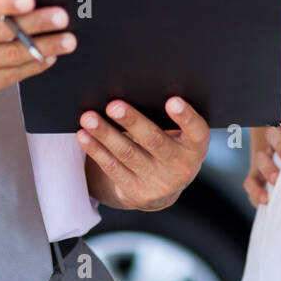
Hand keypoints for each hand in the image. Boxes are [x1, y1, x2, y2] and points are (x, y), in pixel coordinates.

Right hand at [0, 0, 74, 113]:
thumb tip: (26, 3)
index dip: (5, 3)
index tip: (29, 1)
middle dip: (35, 24)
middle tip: (60, 18)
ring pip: (10, 56)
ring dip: (43, 47)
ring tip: (65, 40)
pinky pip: (11, 75)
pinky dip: (33, 65)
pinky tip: (48, 56)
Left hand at [78, 98, 209, 210]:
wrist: (163, 188)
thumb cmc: (171, 145)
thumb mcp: (180, 136)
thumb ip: (168, 118)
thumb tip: (137, 88)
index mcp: (195, 147)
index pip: (197, 131)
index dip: (186, 117)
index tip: (172, 100)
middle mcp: (181, 167)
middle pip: (155, 141)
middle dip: (133, 122)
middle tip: (114, 105)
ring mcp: (158, 183)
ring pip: (128, 154)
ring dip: (106, 134)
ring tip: (89, 118)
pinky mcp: (136, 192)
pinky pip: (112, 168)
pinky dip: (96, 150)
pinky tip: (84, 135)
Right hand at [244, 104, 280, 205]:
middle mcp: (275, 145)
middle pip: (271, 134)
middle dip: (278, 143)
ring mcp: (264, 162)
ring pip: (259, 157)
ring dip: (267, 167)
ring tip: (276, 179)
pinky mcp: (257, 180)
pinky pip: (250, 182)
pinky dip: (256, 190)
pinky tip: (266, 199)